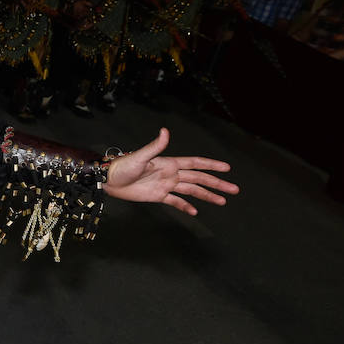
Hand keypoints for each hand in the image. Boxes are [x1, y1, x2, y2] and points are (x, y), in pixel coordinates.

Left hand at [105, 127, 238, 215]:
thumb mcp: (140, 156)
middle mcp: (171, 174)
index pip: (195, 164)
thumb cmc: (122, 166)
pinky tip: (195, 212)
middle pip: (199, 179)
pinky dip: (186, 206)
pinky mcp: (158, 196)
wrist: (109, 180)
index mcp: (169, 163)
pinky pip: (176, 202)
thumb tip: (165, 131)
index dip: (211, 165)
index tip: (227, 168)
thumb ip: (155, 146)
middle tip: (234, 189)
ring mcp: (166, 185)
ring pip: (192, 191)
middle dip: (217, 183)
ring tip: (223, 201)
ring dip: (207, 196)